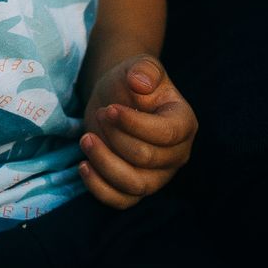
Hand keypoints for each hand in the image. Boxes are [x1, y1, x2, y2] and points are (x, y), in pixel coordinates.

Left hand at [77, 56, 195, 208]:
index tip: (109, 108)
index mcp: (183, 124)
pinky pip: (122, 201)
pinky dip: (100, 189)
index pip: (166, 134)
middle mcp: (176, 154)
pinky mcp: (135, 186)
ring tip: (86, 138)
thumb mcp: (139, 65)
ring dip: (104, 163)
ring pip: (135, 185)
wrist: (116, 97)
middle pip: (146, 158)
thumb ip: (144, 69)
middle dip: (115, 136)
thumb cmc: (131, 82)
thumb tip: (140, 82)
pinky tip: (83, 166)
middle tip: (99, 114)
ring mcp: (158, 175)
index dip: (134, 124)